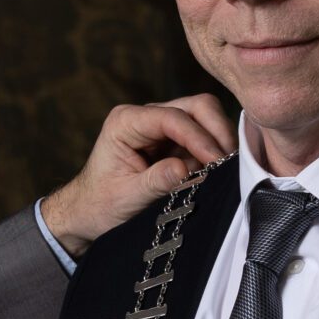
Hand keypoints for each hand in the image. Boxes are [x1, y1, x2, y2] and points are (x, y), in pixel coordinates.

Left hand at [39, 96, 237, 256]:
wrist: (88, 212)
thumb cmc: (99, 204)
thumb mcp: (126, 197)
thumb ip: (155, 181)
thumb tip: (184, 168)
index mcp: (125, 122)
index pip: (172, 118)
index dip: (199, 137)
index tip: (217, 160)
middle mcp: (144, 116)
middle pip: (196, 107)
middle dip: (216, 132)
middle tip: (231, 162)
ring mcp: (161, 127)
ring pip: (205, 119)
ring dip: (217, 143)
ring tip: (222, 171)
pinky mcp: (173, 142)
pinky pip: (202, 140)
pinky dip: (212, 154)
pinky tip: (213, 173)